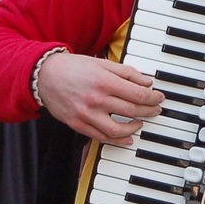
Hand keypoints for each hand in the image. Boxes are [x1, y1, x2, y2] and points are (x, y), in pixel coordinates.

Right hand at [34, 52, 163, 145]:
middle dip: (149, 111)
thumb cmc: (73, 68)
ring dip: (135, 128)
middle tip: (156, 110)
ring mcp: (86, 115)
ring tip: (141, 122)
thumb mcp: (102, 63)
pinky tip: (127, 138)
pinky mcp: (78, 125)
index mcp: (104, 81)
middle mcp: (96, 100)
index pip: (138, 94)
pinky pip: (101, 138)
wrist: (45, 76)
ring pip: (118, 130)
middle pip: (132, 111)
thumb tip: (147, 82)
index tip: (159, 97)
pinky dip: (117, 140)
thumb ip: (126, 72)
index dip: (153, 98)